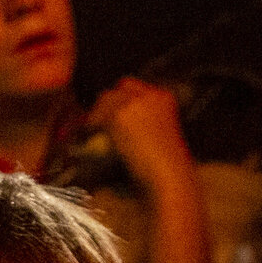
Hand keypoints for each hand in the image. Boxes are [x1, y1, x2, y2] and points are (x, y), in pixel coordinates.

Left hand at [84, 78, 190, 192]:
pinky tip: (93, 137)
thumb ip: (141, 118)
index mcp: (164, 97)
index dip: (118, 101)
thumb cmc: (164, 164)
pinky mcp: (120, 114)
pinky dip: (92, 126)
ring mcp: (135, 102)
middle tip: (96, 123)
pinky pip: (97, 116)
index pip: (132, 86)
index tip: (109, 115)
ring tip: (93, 132)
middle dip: (106, 106)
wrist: (169, 175)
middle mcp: (151, 95)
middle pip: (117, 90)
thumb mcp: (158, 132)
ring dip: (97, 115)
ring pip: (104, 100)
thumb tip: (112, 118)